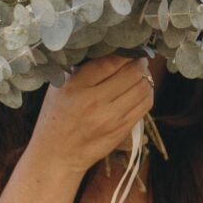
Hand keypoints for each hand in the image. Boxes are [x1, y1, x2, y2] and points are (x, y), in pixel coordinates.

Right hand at [26, 56, 156, 174]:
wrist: (57, 155)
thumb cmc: (56, 116)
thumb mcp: (59, 87)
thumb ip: (82, 69)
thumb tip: (111, 50)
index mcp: (75, 87)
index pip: (111, 61)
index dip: (125, 52)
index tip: (129, 47)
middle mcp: (94, 102)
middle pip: (132, 73)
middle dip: (139, 62)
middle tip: (138, 59)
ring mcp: (110, 118)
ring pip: (143, 89)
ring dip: (146, 77)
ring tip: (141, 73)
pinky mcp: (121, 130)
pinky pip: (145, 106)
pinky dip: (147, 93)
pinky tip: (141, 89)